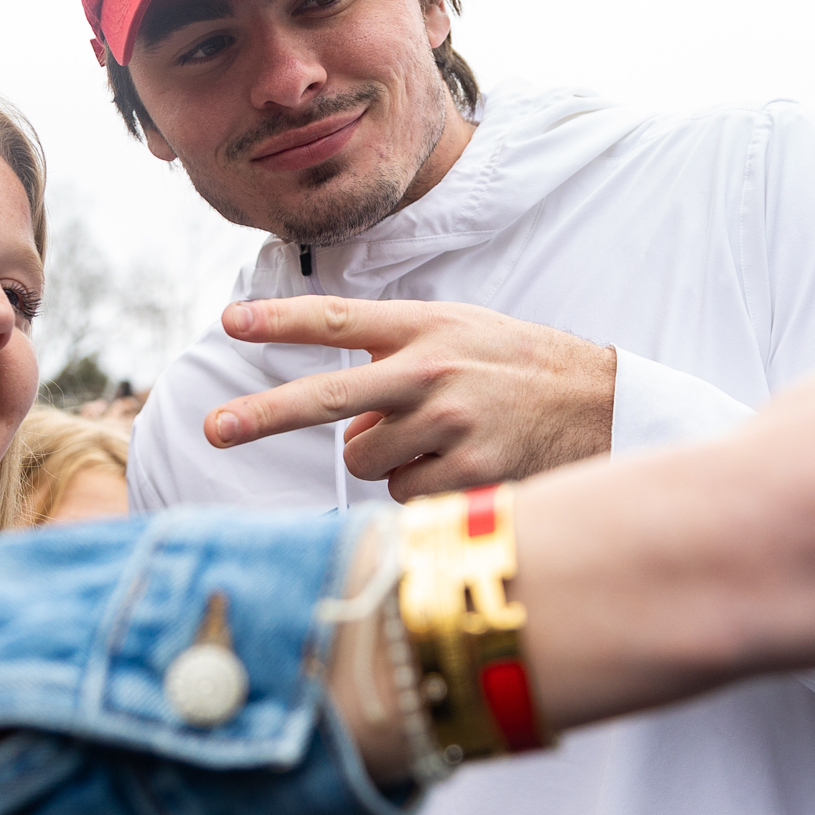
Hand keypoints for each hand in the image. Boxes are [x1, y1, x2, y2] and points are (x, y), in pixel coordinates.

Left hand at [209, 298, 615, 498]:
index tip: (231, 324)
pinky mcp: (468, 473)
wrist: (599, 403)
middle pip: (327, 398)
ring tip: (437, 438)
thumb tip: (337, 417)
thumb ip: (395, 354)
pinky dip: (417, 486)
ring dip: (382, 458)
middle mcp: (432, 373)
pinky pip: (400, 494)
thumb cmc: (515, 368)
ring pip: (362, 459)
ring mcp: (449, 426)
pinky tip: (460, 464)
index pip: (339, 320)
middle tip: (215, 429)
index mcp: (425, 328)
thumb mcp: (459, 332)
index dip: (280, 321)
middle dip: (262, 414)